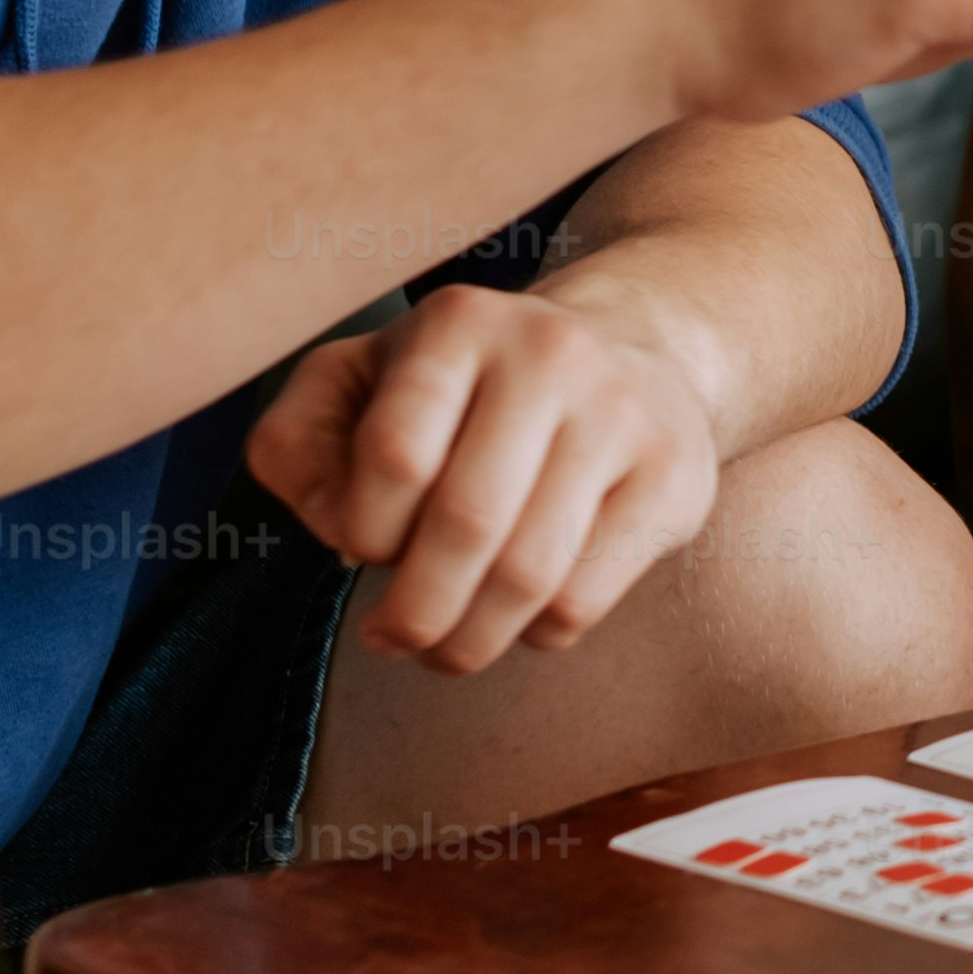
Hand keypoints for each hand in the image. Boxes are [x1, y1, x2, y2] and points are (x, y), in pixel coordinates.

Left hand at [246, 281, 725, 674]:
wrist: (637, 349)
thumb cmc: (466, 387)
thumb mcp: (360, 382)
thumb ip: (297, 444)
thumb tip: (335, 531)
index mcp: (458, 324)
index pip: (395, 455)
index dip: (363, 529)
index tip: (361, 549)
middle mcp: (550, 354)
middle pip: (466, 524)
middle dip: (414, 612)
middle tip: (392, 640)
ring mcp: (623, 413)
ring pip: (531, 574)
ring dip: (470, 640)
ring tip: (445, 649)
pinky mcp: (675, 475)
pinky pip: (588, 595)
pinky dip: (537, 632)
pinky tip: (520, 615)